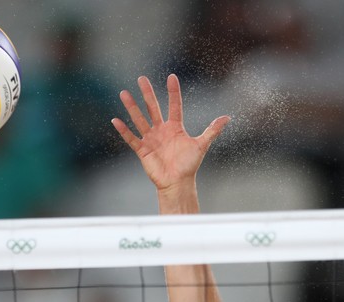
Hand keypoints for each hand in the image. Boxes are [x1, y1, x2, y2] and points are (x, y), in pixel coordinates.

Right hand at [112, 74, 228, 200]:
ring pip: (140, 119)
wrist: (178, 183)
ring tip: (124, 93)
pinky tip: (115, 120)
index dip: (173, 92)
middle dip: (147, 93)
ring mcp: (151, 139)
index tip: (172, 77)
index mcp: (175, 127)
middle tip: (141, 78)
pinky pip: (131, 138)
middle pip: (153, 108)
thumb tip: (227, 117)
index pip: (174, 105)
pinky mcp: (143, 150)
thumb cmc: (189, 165)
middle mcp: (161, 130)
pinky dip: (124, 130)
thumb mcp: (202, 145)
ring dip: (132, 107)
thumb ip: (212, 130)